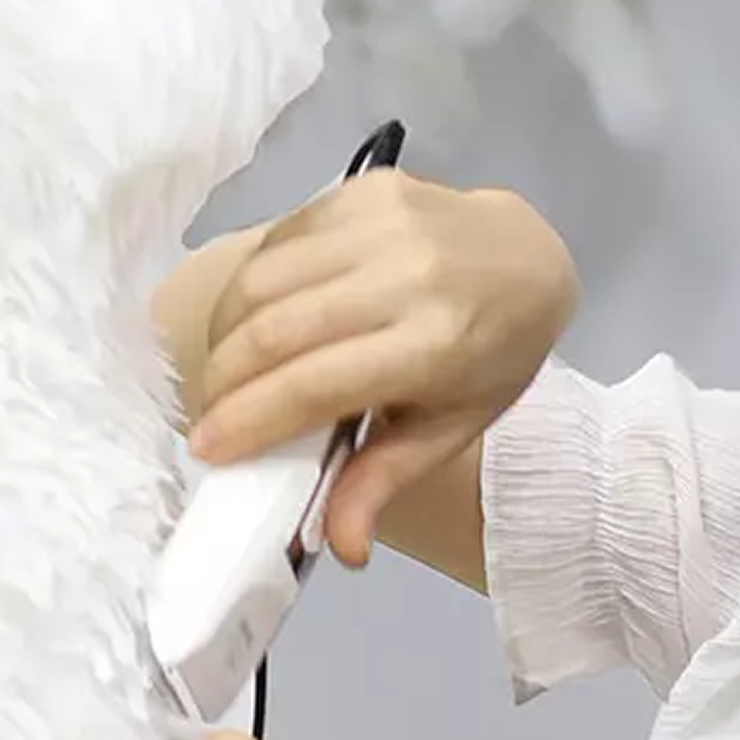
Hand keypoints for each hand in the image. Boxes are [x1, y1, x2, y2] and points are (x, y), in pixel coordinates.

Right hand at [190, 174, 578, 565]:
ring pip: (263, 280)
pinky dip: (252, 287)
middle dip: (225, 381)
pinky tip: (254, 320)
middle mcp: (407, 275)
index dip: (249, 418)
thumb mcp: (451, 427)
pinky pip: (278, 240)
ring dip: (227, 332)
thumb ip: (386, 479)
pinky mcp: (363, 188)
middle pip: (275, 330)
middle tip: (207, 417)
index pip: (315, 383)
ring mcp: (383, 222)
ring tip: (224, 373)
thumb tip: (341, 551)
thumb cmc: (491, 355)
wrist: (531, 257)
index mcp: (435, 345)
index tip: (207, 448)